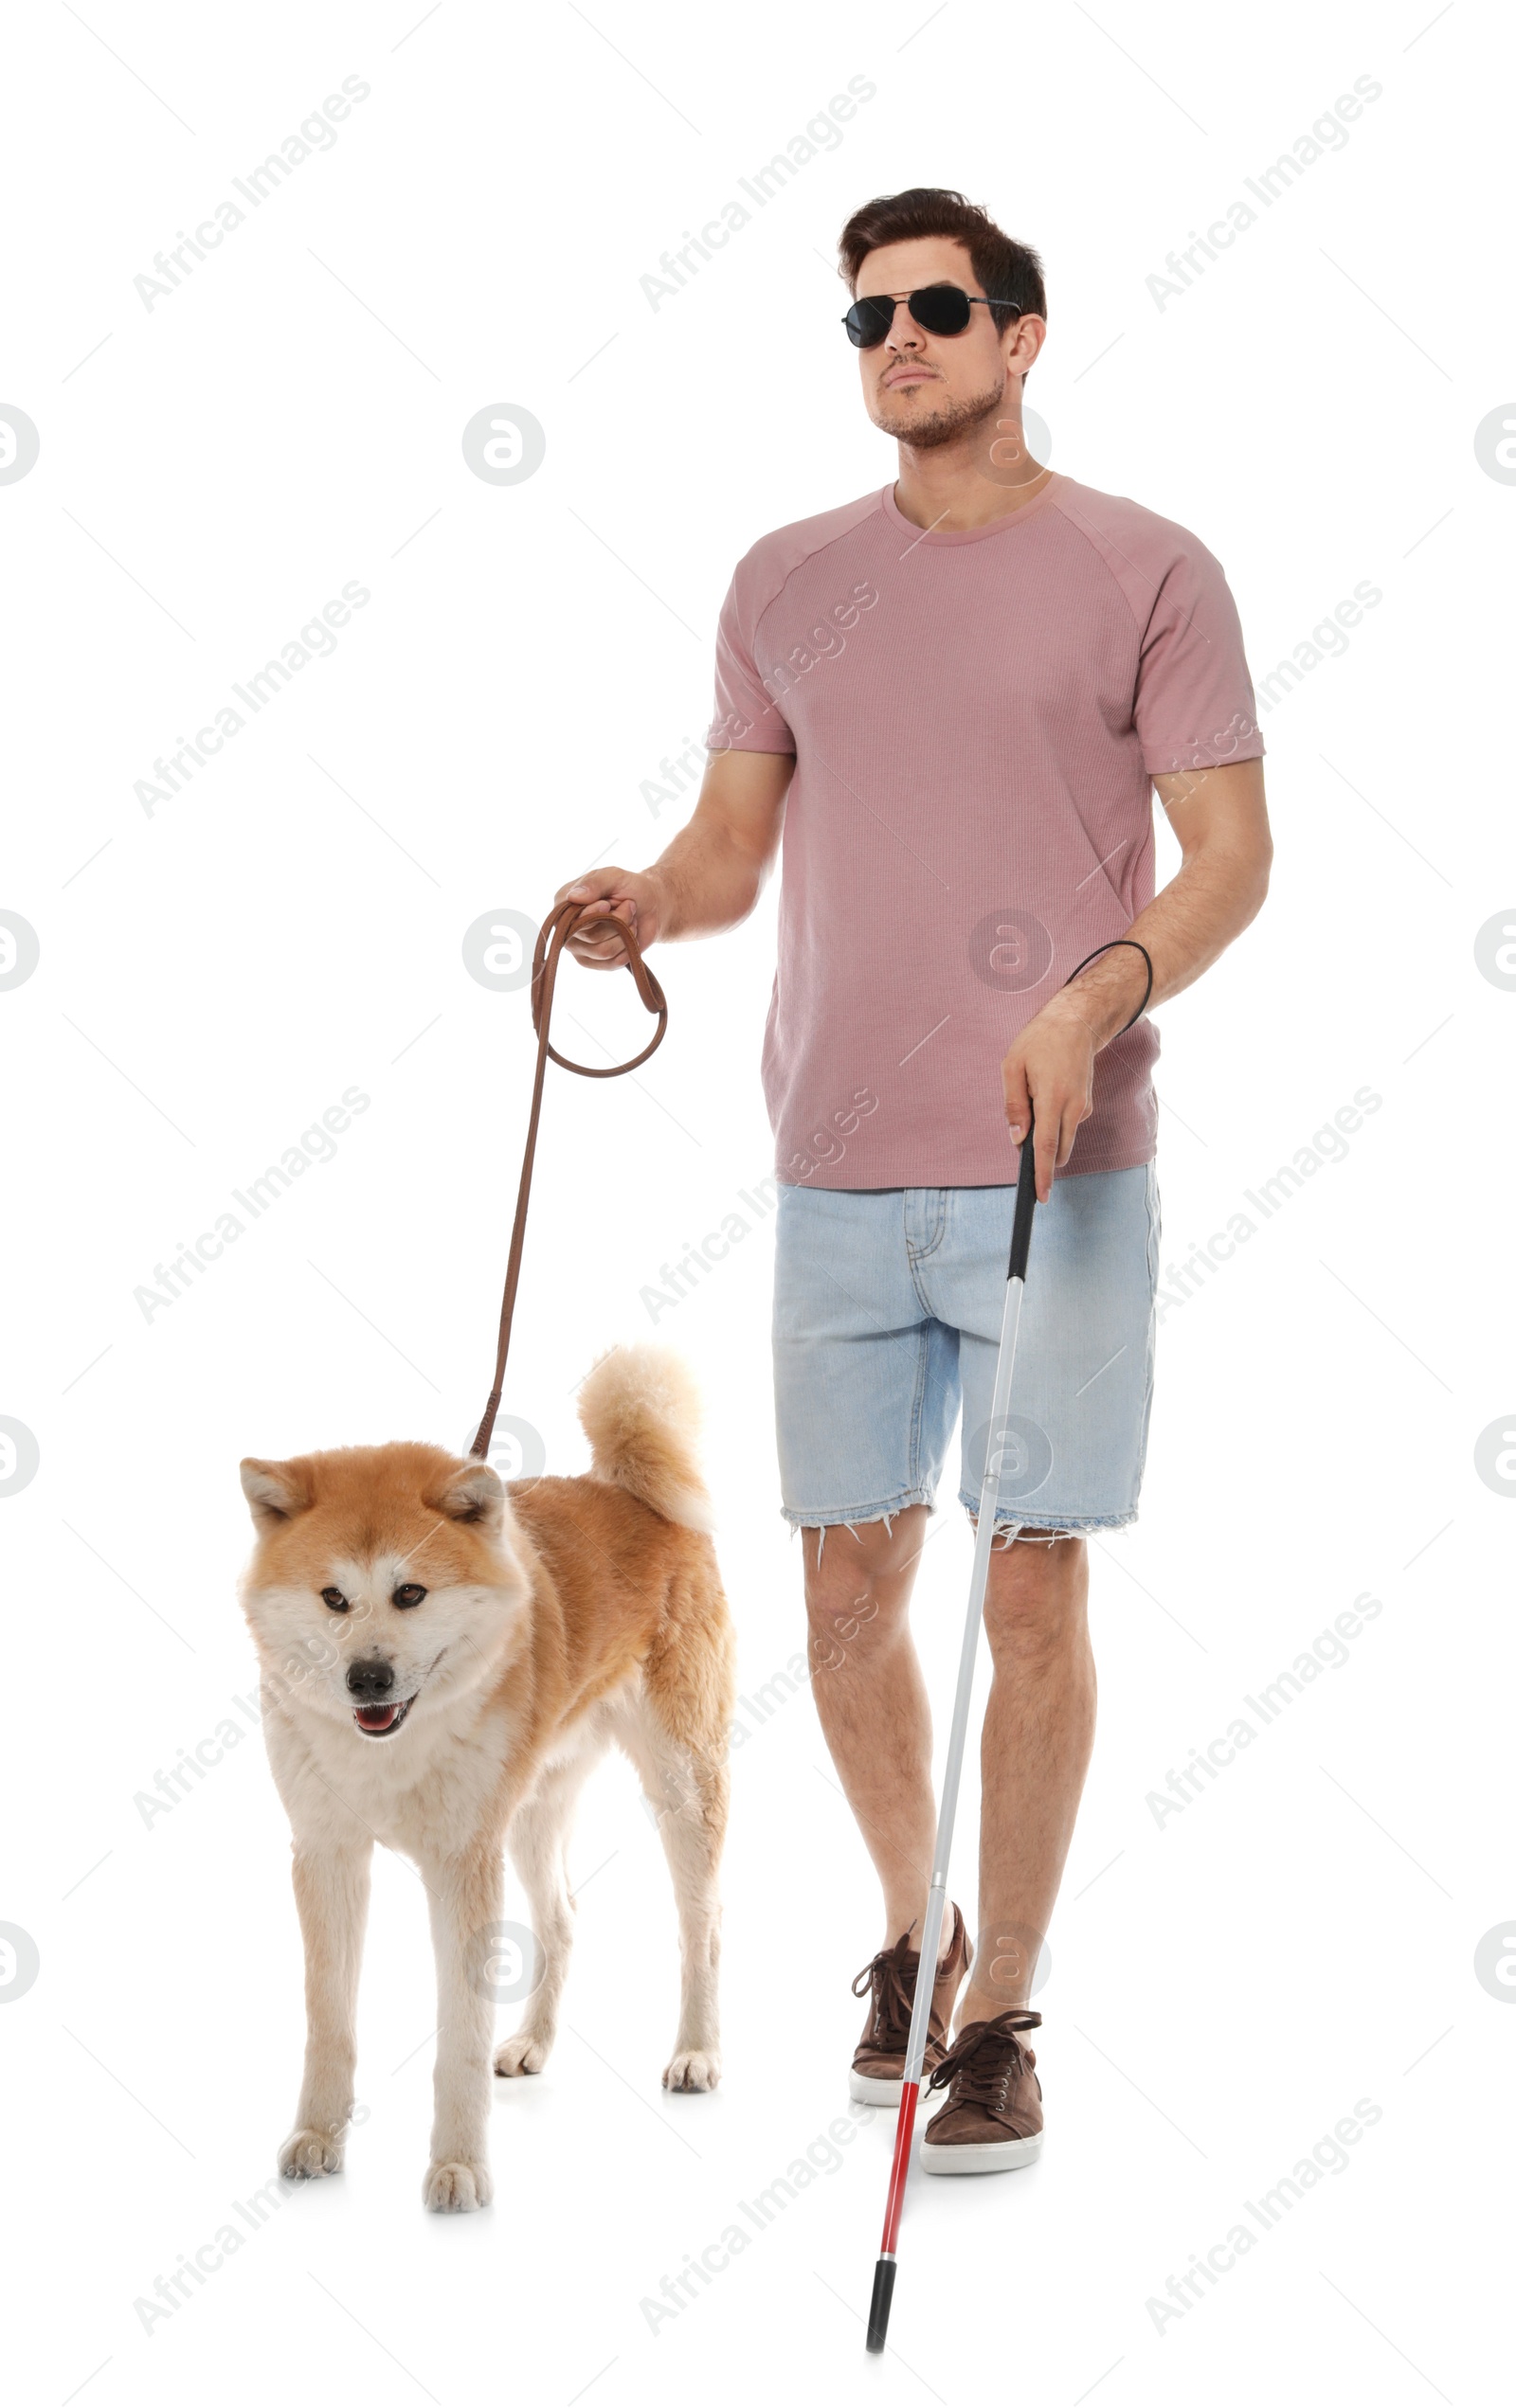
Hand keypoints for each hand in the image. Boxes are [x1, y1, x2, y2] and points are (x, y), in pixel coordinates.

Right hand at [553, 866, 667, 968]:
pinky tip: (630, 936)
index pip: (573, 919)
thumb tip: (573, 897)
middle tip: (629, 907)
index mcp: (564, 902)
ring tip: (631, 921)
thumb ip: (594, 883)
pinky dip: (627, 949)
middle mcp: (568, 927)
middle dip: (618, 921)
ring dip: (625, 934)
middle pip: (591, 937)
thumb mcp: (614, 876)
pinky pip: (610, 964)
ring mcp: (579, 948)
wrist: (652, 906)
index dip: (594, 914)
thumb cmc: (630, 888)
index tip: (608, 904)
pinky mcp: (594, 962)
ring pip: (603, 951)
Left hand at [1001, 998, 1098, 1202]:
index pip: (1046, 1147)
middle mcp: (1074, 1107)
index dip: (1042, 1175)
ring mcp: (1083, 1107)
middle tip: (1022, 1131)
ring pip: (1063, 1139)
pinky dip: (1054, 1122)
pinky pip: (1066, 1126)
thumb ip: (1013, 1105)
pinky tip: (1047, 1094)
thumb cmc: (1039, 1042)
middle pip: (1057, 1150)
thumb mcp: (1013, 1066)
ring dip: (1047, 1135)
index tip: (1041, 1196)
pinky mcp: (1086, 1106)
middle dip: (1040, 1156)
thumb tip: (1017, 1139)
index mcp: (1053, 1098)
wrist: (1077, 1023)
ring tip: (1035, 1099)